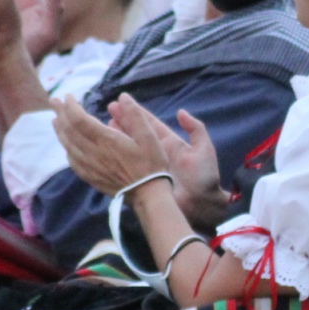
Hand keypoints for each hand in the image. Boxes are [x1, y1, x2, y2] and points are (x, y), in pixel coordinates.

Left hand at [53, 95, 164, 194]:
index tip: (68, 96)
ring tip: (55, 119)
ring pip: (68, 145)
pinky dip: (67, 148)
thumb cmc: (151, 164)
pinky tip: (67, 145)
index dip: (70, 106)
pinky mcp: (91, 177)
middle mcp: (93, 152)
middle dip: (60, 113)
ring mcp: (90, 166)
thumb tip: (123, 96)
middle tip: (54, 101)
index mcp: (106, 140)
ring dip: (60, 130)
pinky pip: (72, 161)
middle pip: (69, 130)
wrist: (148, 195)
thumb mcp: (150, 136)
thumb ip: (135, 115)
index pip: (79, 119)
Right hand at [110, 99, 224, 222]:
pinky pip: (129, 166)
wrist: (202, 206)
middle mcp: (157, 152)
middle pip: (137, 133)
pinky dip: (118, 157)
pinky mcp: (144, 179)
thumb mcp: (204, 150)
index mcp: (170, 143)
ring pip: (130, 148)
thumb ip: (195, 129)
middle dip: (123, 121)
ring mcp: (149, 166)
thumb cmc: (205, 178)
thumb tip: (181, 111)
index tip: (123, 102)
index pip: (150, 125)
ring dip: (117, 137)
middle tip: (109, 109)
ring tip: (103, 126)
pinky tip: (106, 149)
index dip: (137, 113)